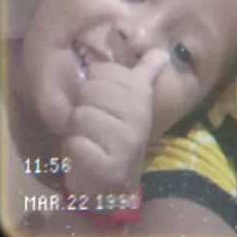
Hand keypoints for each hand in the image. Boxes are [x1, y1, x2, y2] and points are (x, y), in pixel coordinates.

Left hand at [62, 49, 168, 196]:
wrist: (116, 184)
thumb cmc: (118, 135)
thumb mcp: (131, 101)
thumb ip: (144, 74)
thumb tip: (163, 52)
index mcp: (141, 95)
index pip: (99, 70)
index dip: (91, 84)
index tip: (102, 101)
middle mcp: (140, 115)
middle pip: (87, 91)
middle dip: (82, 108)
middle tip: (93, 124)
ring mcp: (127, 143)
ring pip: (79, 116)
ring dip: (76, 131)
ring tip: (89, 139)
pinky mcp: (111, 169)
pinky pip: (76, 145)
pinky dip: (74, 150)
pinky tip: (86, 156)